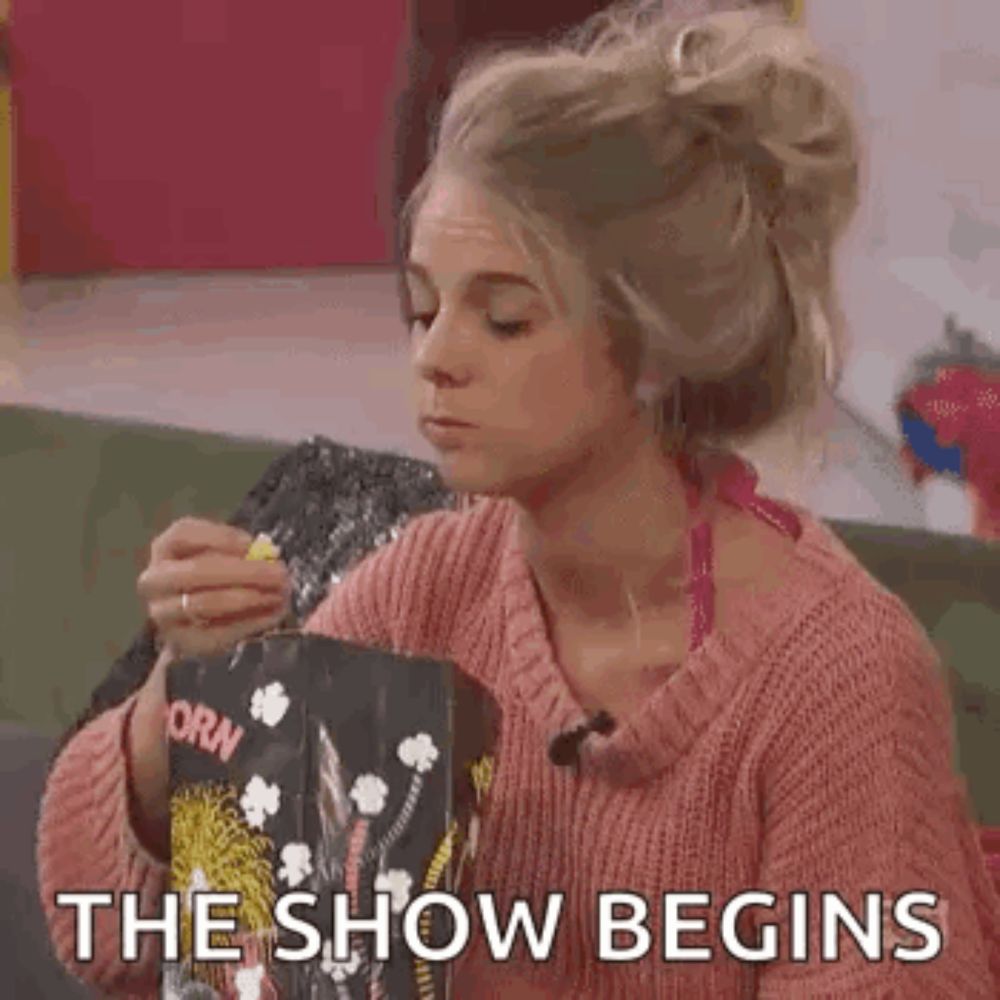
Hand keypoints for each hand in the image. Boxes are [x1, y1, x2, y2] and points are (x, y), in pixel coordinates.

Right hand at [138, 517, 290, 658]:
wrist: (195, 623)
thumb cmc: (214, 577)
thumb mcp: (224, 555)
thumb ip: (242, 551)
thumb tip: (268, 552)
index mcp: (165, 548)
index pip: (184, 534)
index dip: (222, 537)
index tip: (255, 544)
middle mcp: (155, 580)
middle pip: (197, 572)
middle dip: (244, 572)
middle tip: (280, 573)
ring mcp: (163, 614)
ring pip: (204, 603)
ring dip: (249, 597)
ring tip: (279, 594)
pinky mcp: (181, 642)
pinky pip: (216, 633)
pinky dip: (248, 622)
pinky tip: (272, 615)